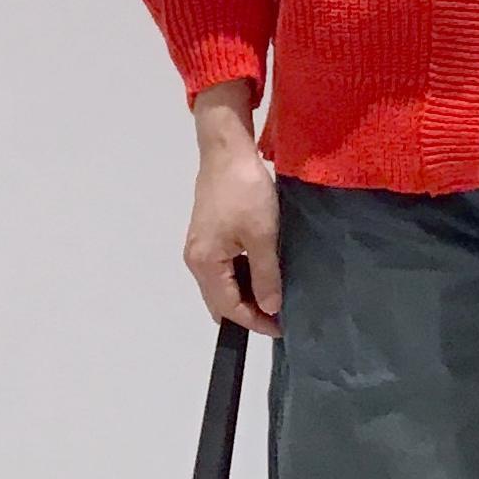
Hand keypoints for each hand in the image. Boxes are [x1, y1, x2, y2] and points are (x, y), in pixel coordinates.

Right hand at [183, 124, 283, 336]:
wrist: (227, 150)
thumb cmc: (245, 192)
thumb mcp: (263, 235)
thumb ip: (266, 275)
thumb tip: (270, 308)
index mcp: (205, 263)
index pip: (229, 308)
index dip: (256, 322)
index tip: (283, 328)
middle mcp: (196, 260)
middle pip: (220, 301)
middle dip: (248, 313)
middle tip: (280, 318)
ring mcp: (199, 247)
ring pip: (221, 286)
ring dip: (245, 296)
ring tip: (275, 298)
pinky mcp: (207, 235)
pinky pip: (222, 270)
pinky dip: (241, 279)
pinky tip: (262, 276)